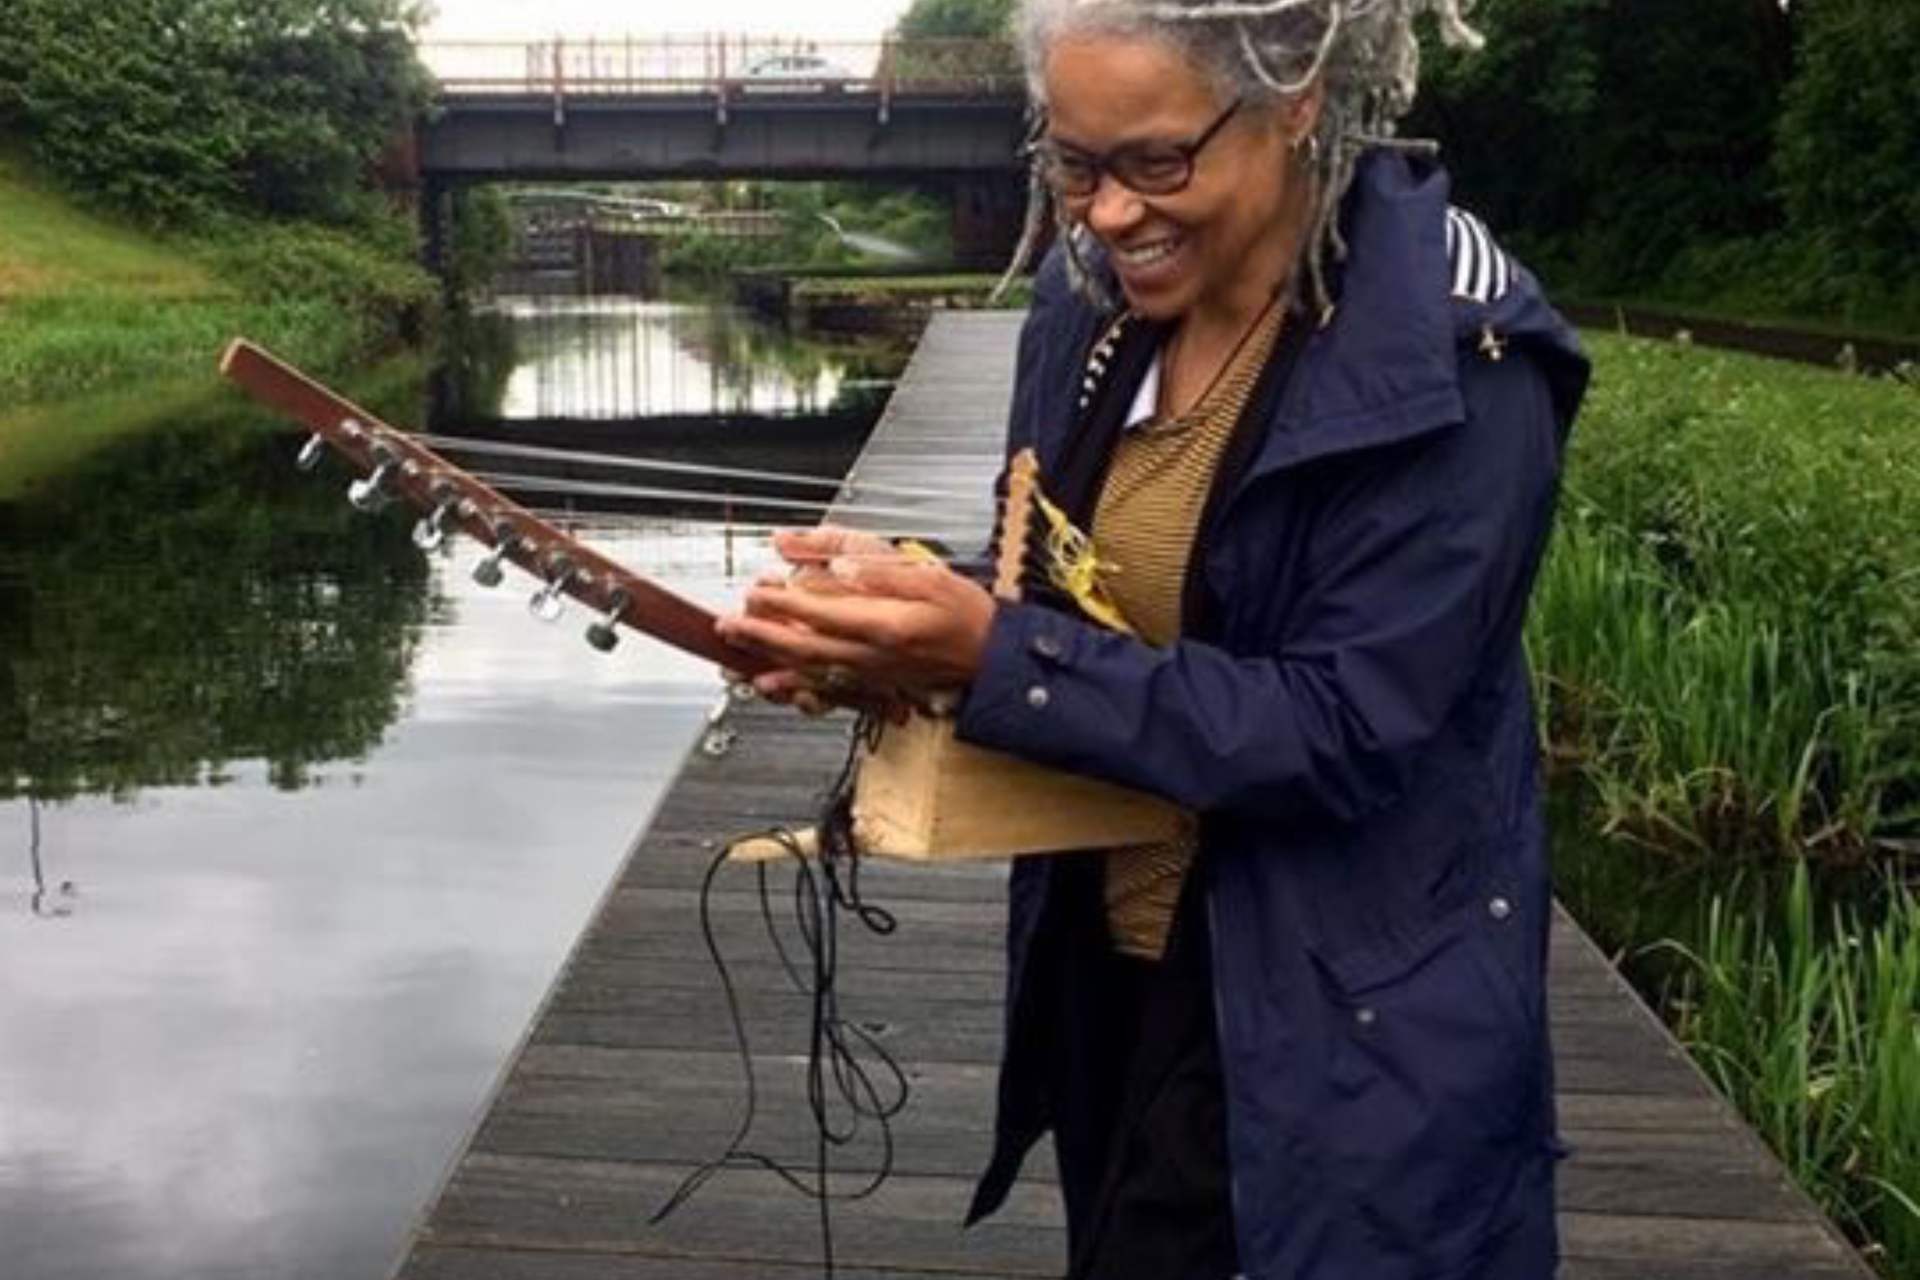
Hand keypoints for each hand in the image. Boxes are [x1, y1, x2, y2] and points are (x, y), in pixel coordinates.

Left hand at [716, 537, 995, 699]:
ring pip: (810, 673)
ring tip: (737, 664)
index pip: (818, 613)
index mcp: (883, 624)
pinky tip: (779, 687)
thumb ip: (881, 572)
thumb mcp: (930, 577)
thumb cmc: (967, 616)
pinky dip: (798, 689)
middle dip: (761, 637)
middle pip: (803, 646)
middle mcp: (871, 655)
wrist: (994, 657)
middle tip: (727, 627)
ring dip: (771, 666)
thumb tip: (839, 566)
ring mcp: (871, 674)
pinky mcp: (874, 684)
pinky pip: (828, 690)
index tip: (753, 594)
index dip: (780, 604)